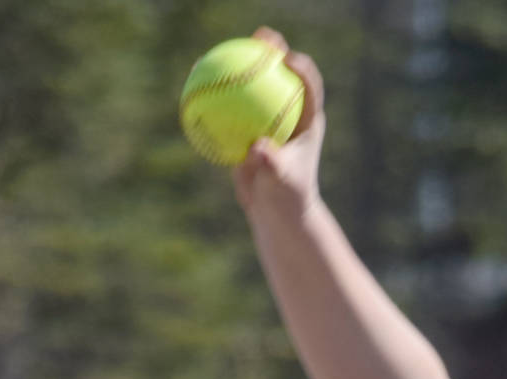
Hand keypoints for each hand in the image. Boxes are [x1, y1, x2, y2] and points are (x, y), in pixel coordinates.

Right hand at [232, 26, 324, 221]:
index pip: (309, 88)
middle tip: (261, 38)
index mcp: (306, 121)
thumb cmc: (287, 198)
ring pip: (253, 86)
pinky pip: (230, 106)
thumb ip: (272, 164)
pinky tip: (196, 82)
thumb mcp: (282, 183)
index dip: (302, 68)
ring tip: (221, 51)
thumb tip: (256, 148)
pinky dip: (216, 94)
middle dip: (274, 49)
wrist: (276, 212)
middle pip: (282, 74)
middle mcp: (289, 113)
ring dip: (239, 64)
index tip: (288, 59)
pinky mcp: (248, 126)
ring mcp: (267, 117)